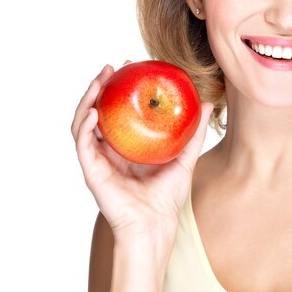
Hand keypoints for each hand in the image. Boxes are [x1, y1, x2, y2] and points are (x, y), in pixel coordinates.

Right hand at [71, 64, 212, 255]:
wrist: (156, 223)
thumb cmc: (168, 196)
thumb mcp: (185, 157)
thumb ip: (195, 133)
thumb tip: (209, 104)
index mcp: (127, 146)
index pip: (118, 111)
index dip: (120, 88)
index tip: (129, 67)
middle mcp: (109, 150)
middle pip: (98, 111)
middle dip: (100, 87)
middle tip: (111, 69)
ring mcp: (98, 159)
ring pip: (83, 123)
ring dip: (87, 100)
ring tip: (98, 82)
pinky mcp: (91, 170)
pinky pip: (82, 144)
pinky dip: (84, 126)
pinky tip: (94, 113)